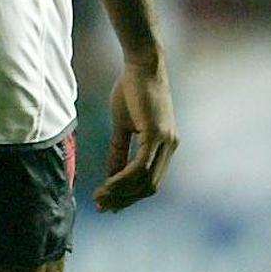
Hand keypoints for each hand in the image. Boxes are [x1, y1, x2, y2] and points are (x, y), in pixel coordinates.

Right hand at [95, 53, 178, 211]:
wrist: (141, 64)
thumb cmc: (131, 89)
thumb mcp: (123, 125)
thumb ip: (119, 150)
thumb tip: (111, 175)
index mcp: (165, 145)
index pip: (150, 180)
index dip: (130, 195)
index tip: (109, 203)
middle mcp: (170, 147)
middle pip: (149, 186)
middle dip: (125, 199)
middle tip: (102, 207)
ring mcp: (166, 142)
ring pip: (145, 180)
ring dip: (122, 192)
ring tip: (100, 197)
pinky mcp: (157, 135)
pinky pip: (140, 166)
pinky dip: (124, 178)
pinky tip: (108, 183)